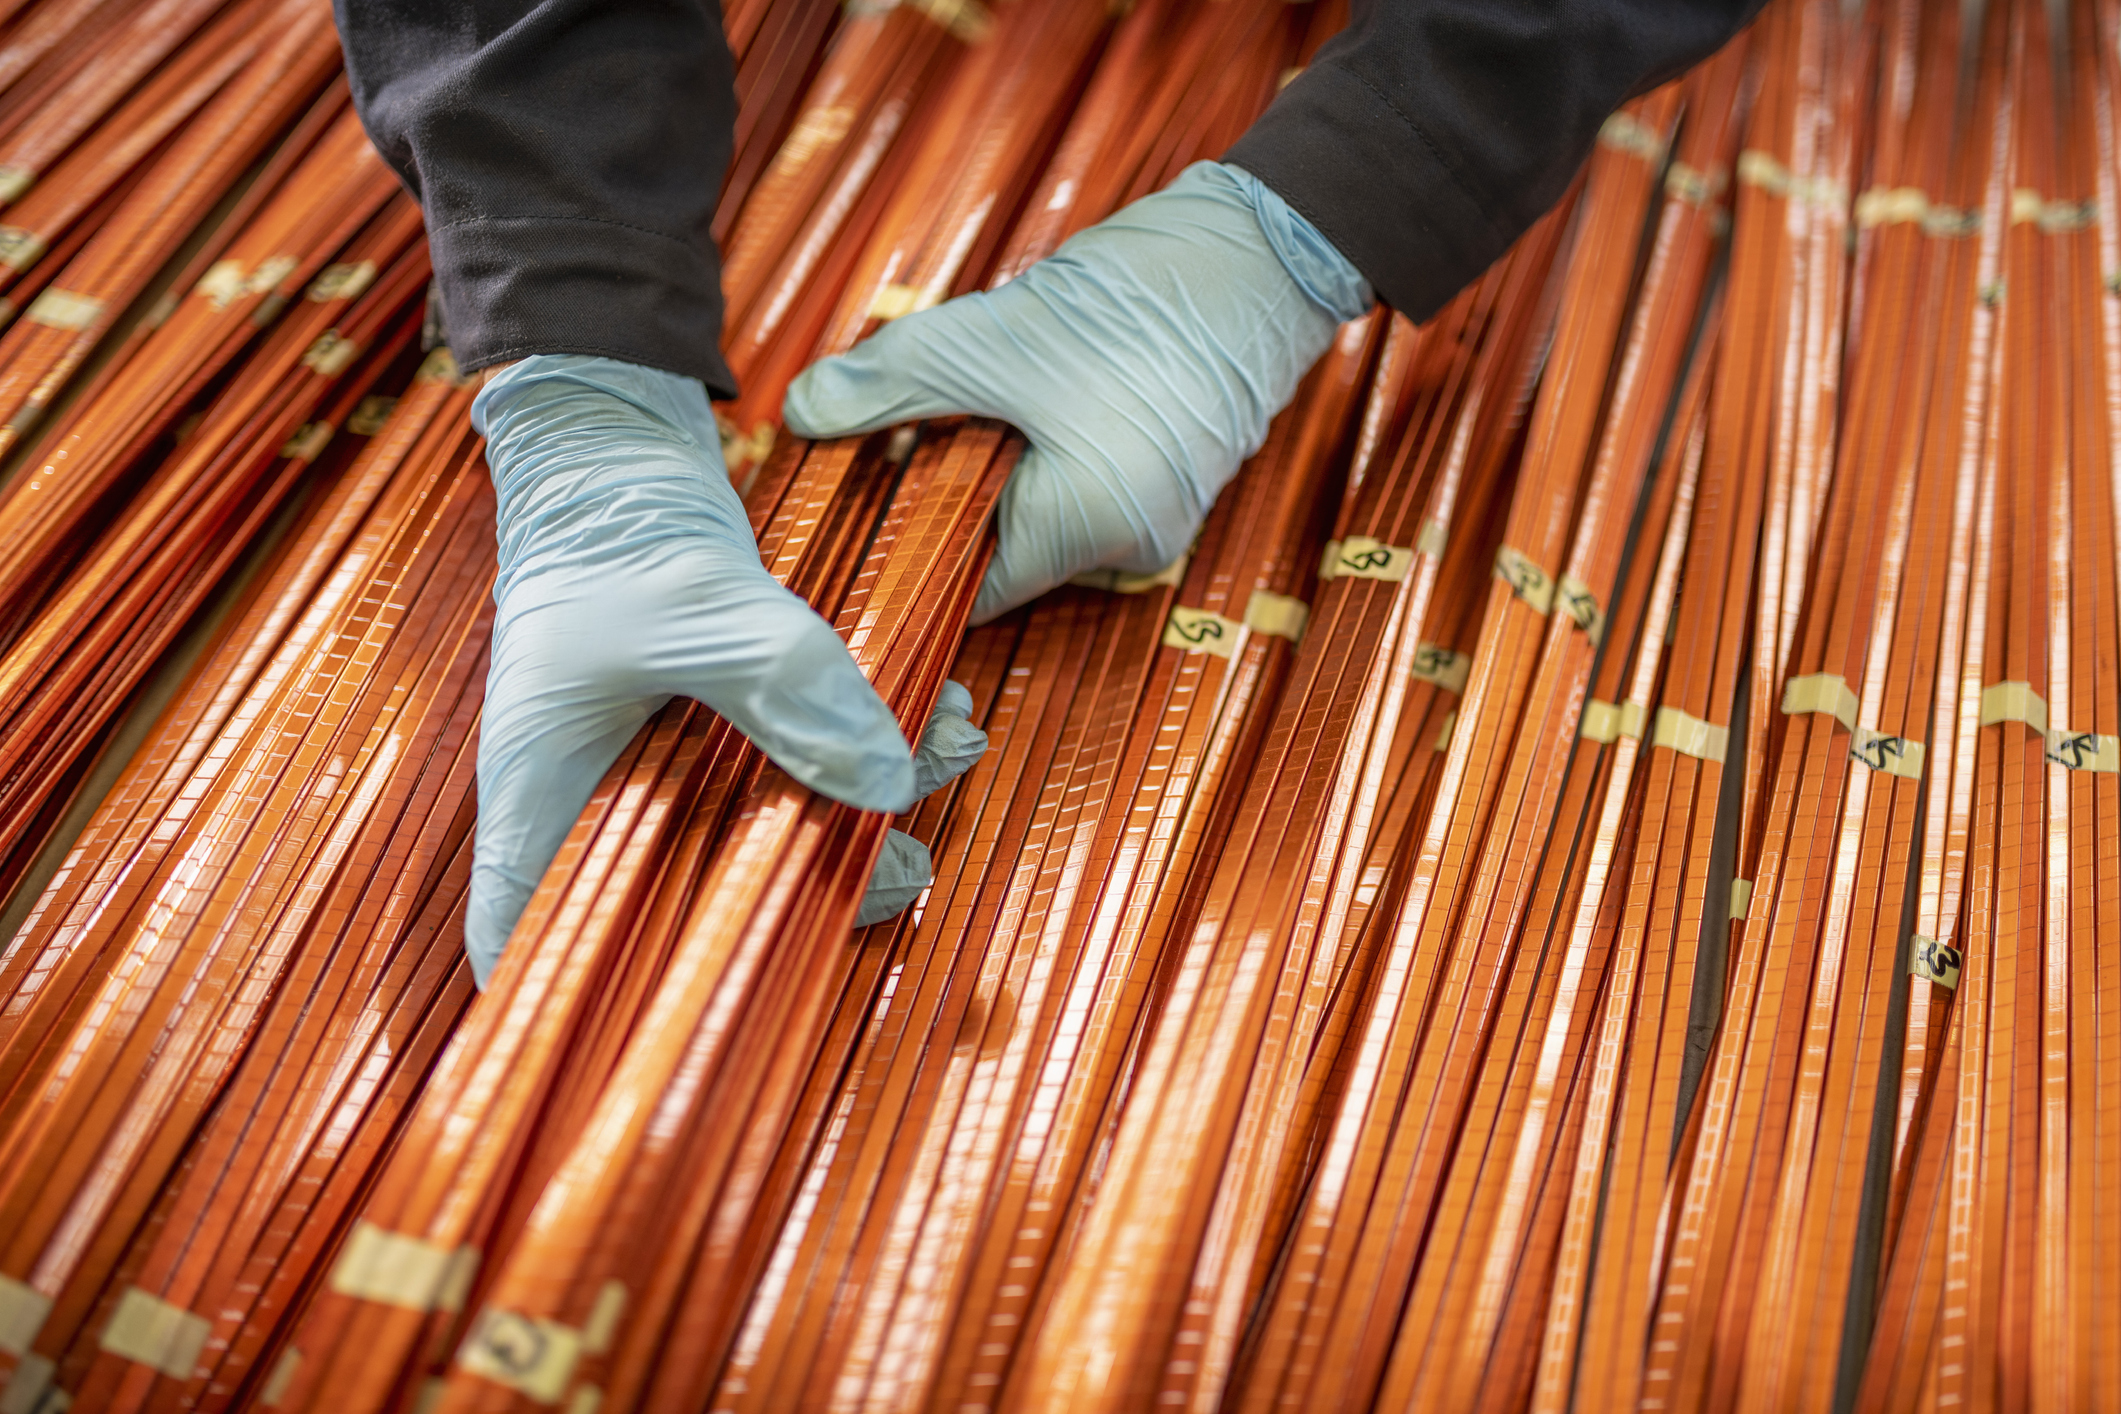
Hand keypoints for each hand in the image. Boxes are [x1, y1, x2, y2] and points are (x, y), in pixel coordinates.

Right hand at [467, 356, 984, 986]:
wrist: (617, 438)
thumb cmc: (613, 522)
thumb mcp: (696, 603)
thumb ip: (786, 687)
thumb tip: (890, 781)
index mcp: (544, 789)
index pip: (525, 935)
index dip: (571, 1005)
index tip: (668, 1032)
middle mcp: (595, 795)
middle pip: (678, 903)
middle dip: (798, 899)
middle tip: (902, 875)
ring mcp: (655, 763)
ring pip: (753, 835)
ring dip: (856, 814)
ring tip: (948, 763)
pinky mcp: (711, 725)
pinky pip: (788, 769)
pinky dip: (859, 754)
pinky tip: (936, 718)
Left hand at [782, 160, 1371, 623]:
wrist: (1262, 251)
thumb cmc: (1136, 304)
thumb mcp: (986, 342)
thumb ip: (887, 385)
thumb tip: (803, 414)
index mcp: (1085, 535)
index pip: (966, 591)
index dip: (903, 557)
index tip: (851, 519)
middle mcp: (1128, 548)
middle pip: (1000, 552)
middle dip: (943, 498)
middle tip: (896, 440)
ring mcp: (1157, 517)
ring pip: (1036, 514)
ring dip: (990, 468)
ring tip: (972, 402)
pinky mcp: (1171, 478)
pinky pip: (1078, 485)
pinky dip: (1038, 451)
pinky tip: (1026, 395)